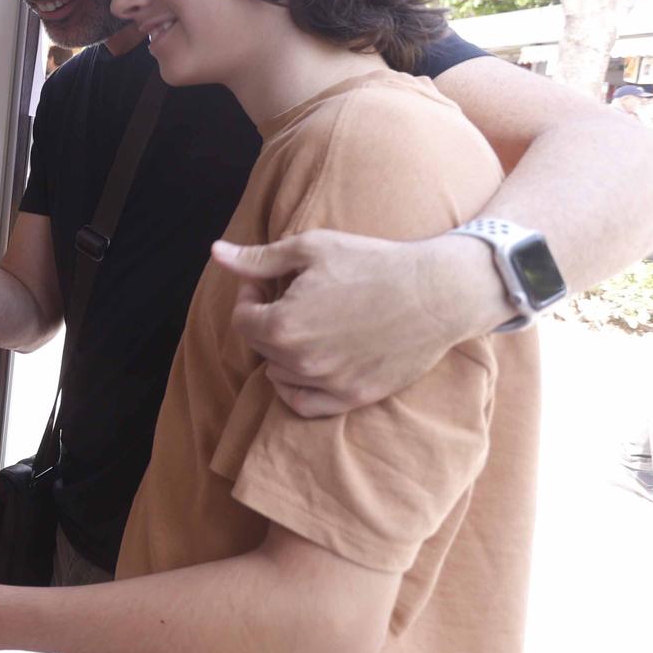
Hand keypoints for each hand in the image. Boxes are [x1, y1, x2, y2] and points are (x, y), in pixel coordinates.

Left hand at [210, 231, 507, 417]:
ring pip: (280, 374)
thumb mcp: (310, 248)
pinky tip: (307, 364)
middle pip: (260, 346)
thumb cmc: (373, 263)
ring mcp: (328, 384)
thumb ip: (258, 259)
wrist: (437, 292)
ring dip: (283, 350)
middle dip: (266, 320)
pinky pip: (306, 404)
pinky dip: (297, 388)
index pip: (242, 319)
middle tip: (290, 297)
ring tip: (308, 323)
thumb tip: (216, 253)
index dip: (249, 296)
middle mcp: (300, 361)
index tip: (267, 283)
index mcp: (282, 325)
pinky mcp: (354, 397)